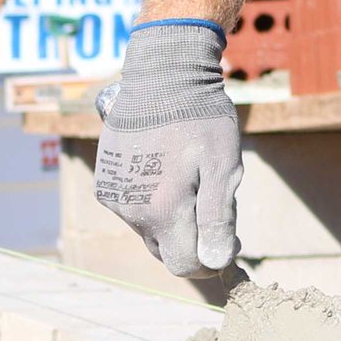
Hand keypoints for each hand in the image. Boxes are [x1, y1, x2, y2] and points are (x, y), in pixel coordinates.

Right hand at [93, 21, 242, 276]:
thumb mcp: (224, 165)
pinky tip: (170, 172)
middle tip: (220, 207)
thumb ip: (218, 218)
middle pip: (166, 251)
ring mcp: (113, 198)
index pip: (185, 265)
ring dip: (174, 220)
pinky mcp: (106, 182)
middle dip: (195, 241)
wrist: (161, 75)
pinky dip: (154, 203)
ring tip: (195, 180)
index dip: (212, 262)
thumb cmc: (201, 117)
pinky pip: (133, 209)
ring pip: (150, 230)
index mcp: (162, 210)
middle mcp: (130, 212)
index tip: (235, 243)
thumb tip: (218, 264)